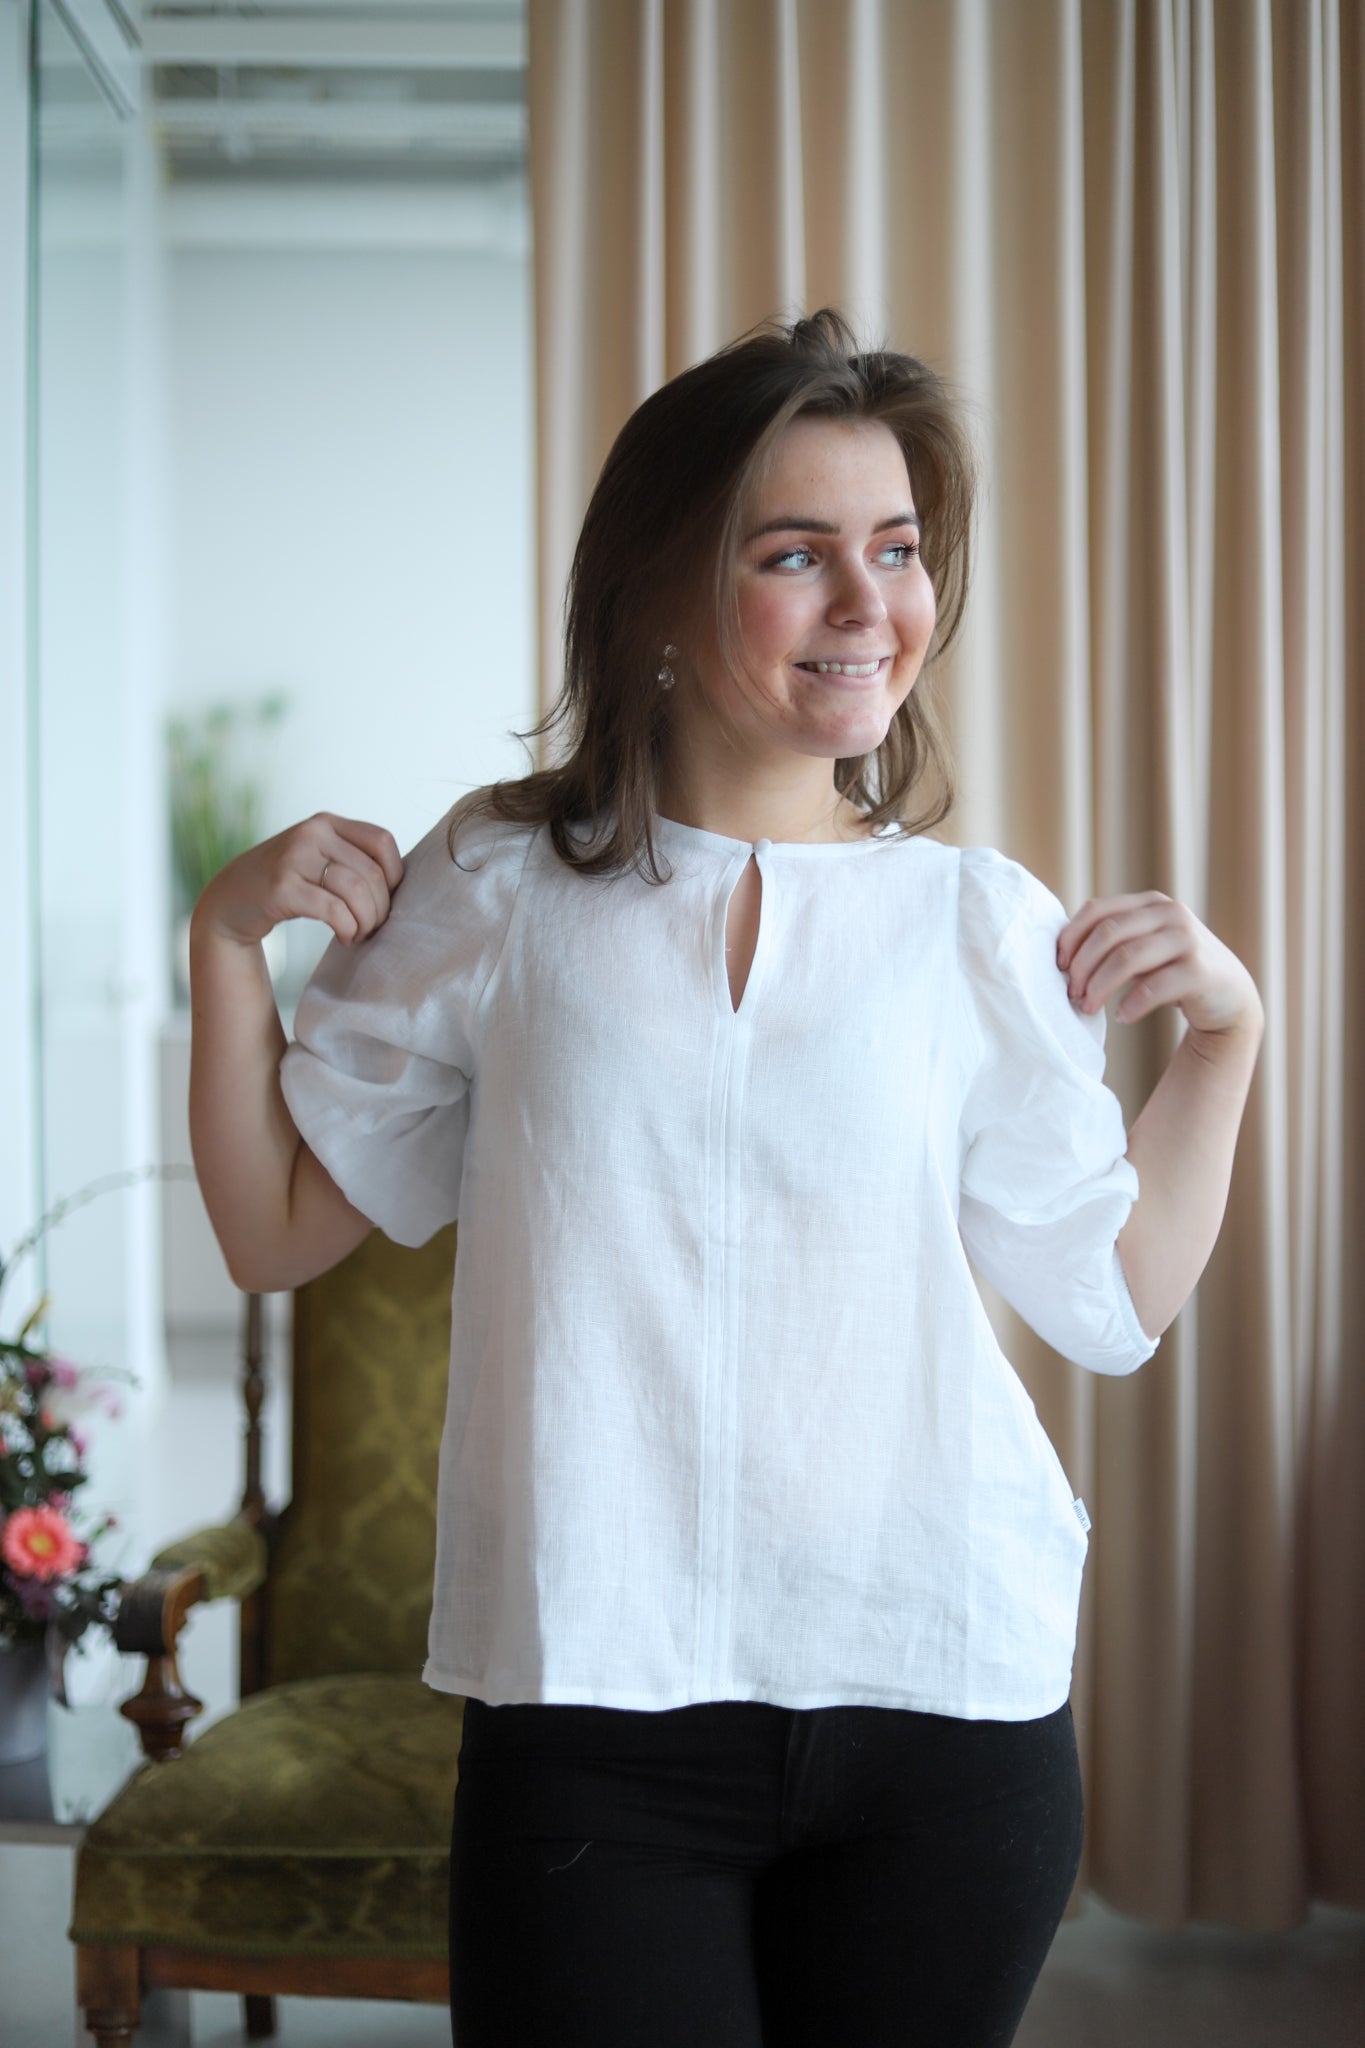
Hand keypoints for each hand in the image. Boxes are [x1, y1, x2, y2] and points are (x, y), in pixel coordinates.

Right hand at [193, 813, 404, 950]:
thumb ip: (351, 858)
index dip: (395, 875)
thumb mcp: (317, 857)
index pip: (381, 841)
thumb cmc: (285, 883)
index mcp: (325, 823)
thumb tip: (402, 883)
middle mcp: (311, 833)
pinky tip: (345, 937)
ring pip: (356, 891)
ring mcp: (294, 858)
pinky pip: (334, 910)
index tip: (387, 899)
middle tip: (372, 927)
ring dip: (366, 922)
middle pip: (372, 873)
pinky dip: (348, 929)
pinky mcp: (282, 887)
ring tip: (358, 933)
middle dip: (380, 908)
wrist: (230, 899)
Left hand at [1055, 891, 1263, 1039]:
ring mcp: (1187, 939)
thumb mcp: (1144, 948)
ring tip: (1088, 1008)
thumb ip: (1113, 942)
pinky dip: (1131, 1004)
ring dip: (1100, 986)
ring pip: (1127, 957)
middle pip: (1108, 933)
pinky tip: (1122, 1017)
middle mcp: (1171, 913)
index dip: (1071, 937)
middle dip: (1083, 965)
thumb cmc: (1173, 971)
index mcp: (1150, 903)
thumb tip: (1062, 958)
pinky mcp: (1200, 970)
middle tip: (1071, 993)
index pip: (1097, 910)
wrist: (1230, 997)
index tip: (1059, 966)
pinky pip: (1154, 986)